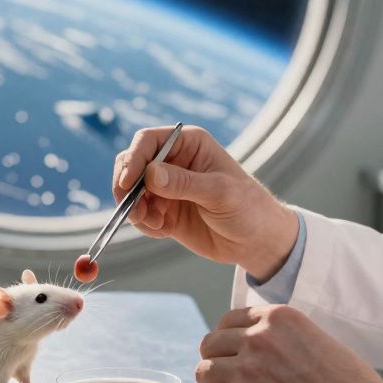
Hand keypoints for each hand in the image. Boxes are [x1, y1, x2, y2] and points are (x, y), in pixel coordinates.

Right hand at [113, 125, 298, 279]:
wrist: (256, 241)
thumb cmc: (248, 208)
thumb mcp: (219, 193)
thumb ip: (184, 183)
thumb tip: (150, 174)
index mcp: (188, 143)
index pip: (148, 141)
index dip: (133, 159)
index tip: (127, 183)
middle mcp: (173, 161)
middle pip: (132, 164)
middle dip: (127, 187)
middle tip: (135, 210)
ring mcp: (166, 186)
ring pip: (131, 191)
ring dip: (135, 209)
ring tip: (156, 224)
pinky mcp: (163, 210)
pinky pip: (139, 213)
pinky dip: (144, 224)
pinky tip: (163, 231)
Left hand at [196, 305, 382, 382]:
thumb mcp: (315, 337)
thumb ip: (281, 335)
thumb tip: (253, 340)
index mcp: (278, 317)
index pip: (228, 320)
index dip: (228, 340)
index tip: (233, 354)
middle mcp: (258, 338)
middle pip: (211, 344)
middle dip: (218, 362)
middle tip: (231, 379)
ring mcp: (248, 370)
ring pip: (204, 373)